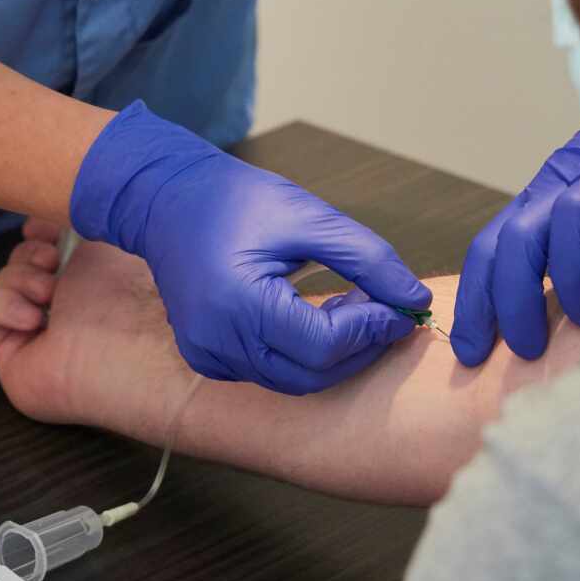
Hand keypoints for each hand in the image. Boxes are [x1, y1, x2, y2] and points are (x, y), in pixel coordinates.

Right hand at [71, 102, 429, 394]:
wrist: (166, 200)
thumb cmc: (234, 199)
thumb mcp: (308, 216)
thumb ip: (367, 259)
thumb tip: (414, 299)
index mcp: (238, 301)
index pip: (323, 344)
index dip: (370, 330)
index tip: (399, 307)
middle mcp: (215, 339)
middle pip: (310, 374)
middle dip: (358, 349)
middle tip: (383, 312)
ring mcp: (206, 353)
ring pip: (290, 381)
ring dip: (331, 355)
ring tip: (348, 309)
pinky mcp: (204, 357)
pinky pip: (265, 374)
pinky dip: (298, 357)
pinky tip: (310, 318)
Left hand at [451, 127, 579, 365]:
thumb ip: (558, 266)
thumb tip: (536, 334)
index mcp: (534, 205)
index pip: (487, 249)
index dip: (474, 300)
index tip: (470, 352)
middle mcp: (560, 188)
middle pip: (518, 236)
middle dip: (513, 298)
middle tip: (527, 349)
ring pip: (570, 216)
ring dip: (570, 274)